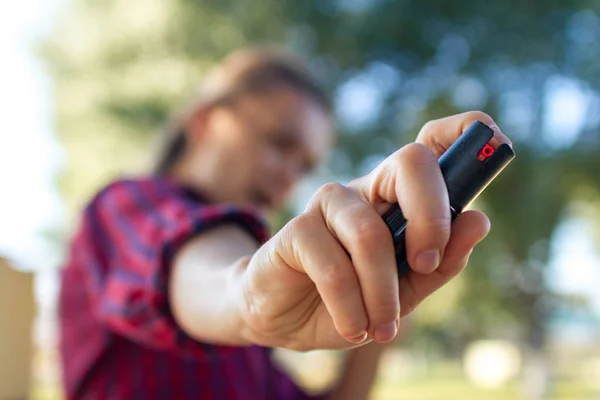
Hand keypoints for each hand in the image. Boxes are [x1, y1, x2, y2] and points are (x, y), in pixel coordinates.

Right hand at [237, 111, 510, 350]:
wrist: (286, 319)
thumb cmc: (351, 299)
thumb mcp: (406, 291)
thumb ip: (440, 262)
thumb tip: (478, 220)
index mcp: (398, 199)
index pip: (431, 146)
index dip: (464, 131)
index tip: (496, 142)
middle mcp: (366, 191)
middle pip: (411, 161)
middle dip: (431, 217)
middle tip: (426, 265)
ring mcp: (328, 204)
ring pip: (371, 233)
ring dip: (382, 292)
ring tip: (381, 329)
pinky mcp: (296, 229)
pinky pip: (333, 265)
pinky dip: (349, 307)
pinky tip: (351, 328)